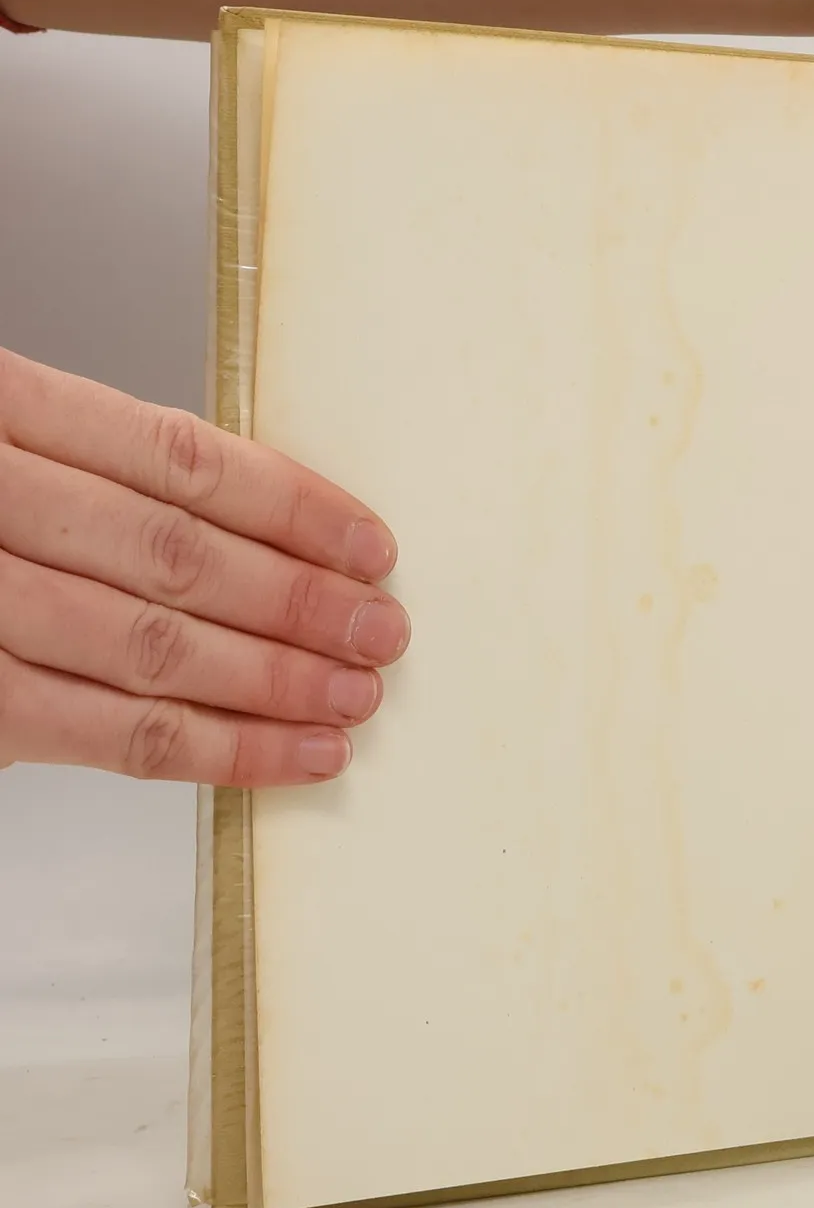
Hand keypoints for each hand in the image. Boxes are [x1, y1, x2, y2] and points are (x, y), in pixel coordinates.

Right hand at [0, 348, 406, 784]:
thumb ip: (91, 472)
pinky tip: (293, 756)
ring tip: (356, 696)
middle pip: (172, 555)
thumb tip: (263, 531)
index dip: (289, 505)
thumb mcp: (4, 451)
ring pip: (149, 646)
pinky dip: (214, 750)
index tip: (369, 545)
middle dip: (295, 601)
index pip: (173, 457)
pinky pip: (105, 732)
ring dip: (272, 680)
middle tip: (381, 632)